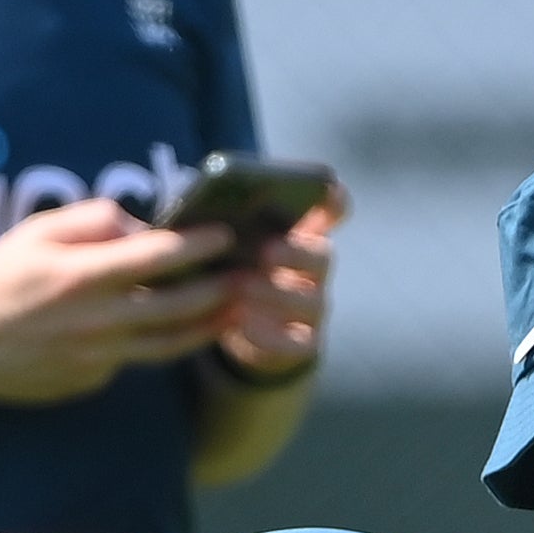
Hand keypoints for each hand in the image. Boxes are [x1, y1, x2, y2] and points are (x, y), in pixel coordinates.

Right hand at [0, 196, 236, 404]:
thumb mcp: (36, 233)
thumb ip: (91, 221)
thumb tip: (138, 226)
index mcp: (84, 277)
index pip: (158, 258)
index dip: (197, 245)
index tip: (223, 234)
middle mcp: (98, 321)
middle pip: (178, 307)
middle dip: (219, 290)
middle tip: (249, 277)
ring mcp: (98, 358)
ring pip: (168, 344)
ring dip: (207, 327)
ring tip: (234, 311)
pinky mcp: (93, 380)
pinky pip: (133, 358)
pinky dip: (156, 343)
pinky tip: (177, 330)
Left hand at [210, 194, 340, 381]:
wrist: (238, 327)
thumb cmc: (231, 270)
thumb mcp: (226, 243)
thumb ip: (225, 224)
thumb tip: (200, 211)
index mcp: (301, 234)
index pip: (331, 210)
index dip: (334, 200)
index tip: (327, 189)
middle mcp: (315, 269)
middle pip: (323, 255)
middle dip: (296, 252)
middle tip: (266, 250)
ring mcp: (314, 307)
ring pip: (312, 300)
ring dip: (277, 294)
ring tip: (242, 289)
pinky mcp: (305, 343)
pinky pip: (298, 342)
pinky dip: (272, 334)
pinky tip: (244, 324)